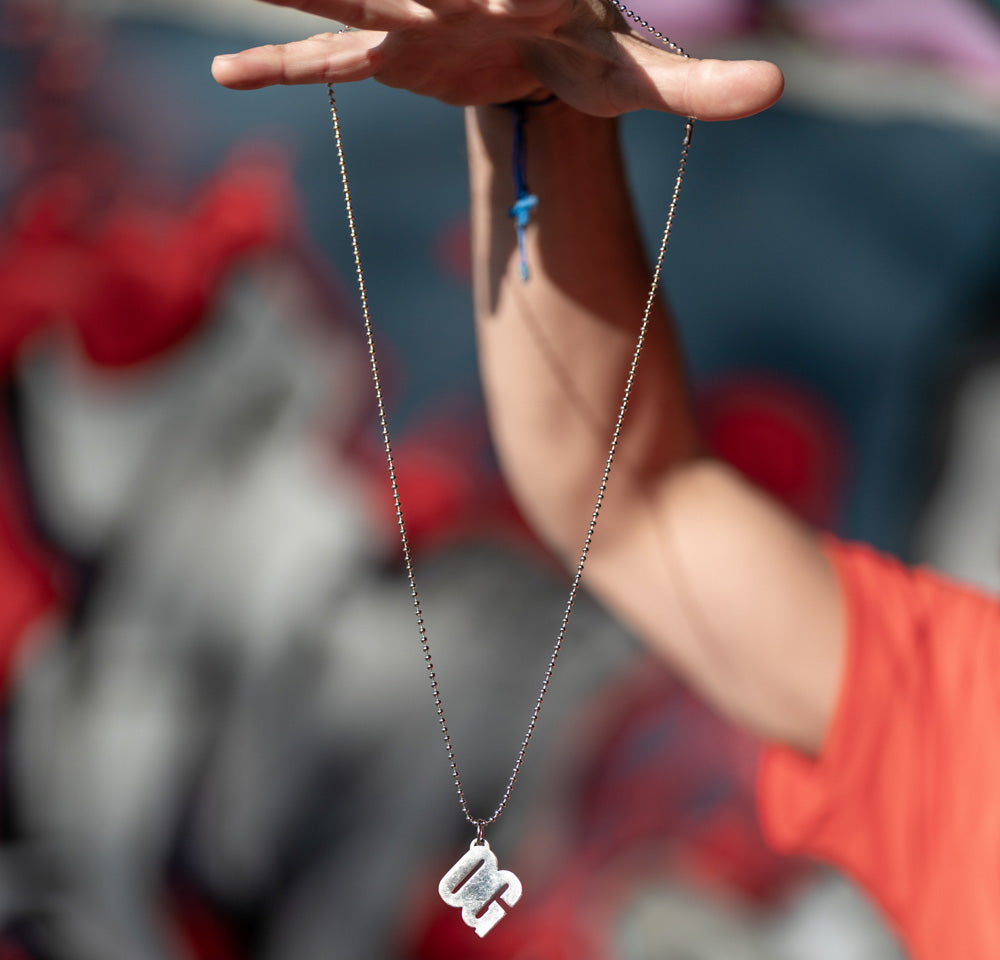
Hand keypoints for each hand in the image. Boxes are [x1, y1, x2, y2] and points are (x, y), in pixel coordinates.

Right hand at [211, 0, 782, 120]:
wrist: (544, 45)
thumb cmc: (594, 51)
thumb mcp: (643, 75)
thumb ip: (698, 83)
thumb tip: (775, 88)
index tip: (478, 6)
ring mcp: (411, 21)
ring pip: (347, 4)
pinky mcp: (387, 55)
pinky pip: (325, 60)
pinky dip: (281, 65)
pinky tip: (226, 73)